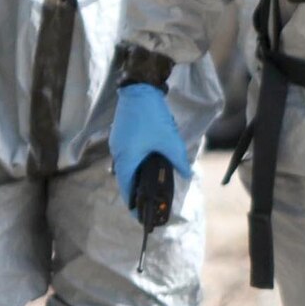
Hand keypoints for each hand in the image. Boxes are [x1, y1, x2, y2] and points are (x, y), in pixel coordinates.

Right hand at [111, 82, 191, 215]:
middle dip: (136, 193)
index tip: (139, 217)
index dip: (133, 204)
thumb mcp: (169, 141)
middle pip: (125, 180)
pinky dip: (135, 166)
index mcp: (127, 158)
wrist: (140, 89)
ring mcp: (118, 144)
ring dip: (135, 179)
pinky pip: (127, 157)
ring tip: (148, 189)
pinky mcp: (121, 136)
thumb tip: (187, 175)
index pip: (126, 188)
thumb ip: (178, 161)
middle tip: (148, 205)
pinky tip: (147, 166)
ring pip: (126, 168)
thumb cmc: (152, 116)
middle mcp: (118, 153)